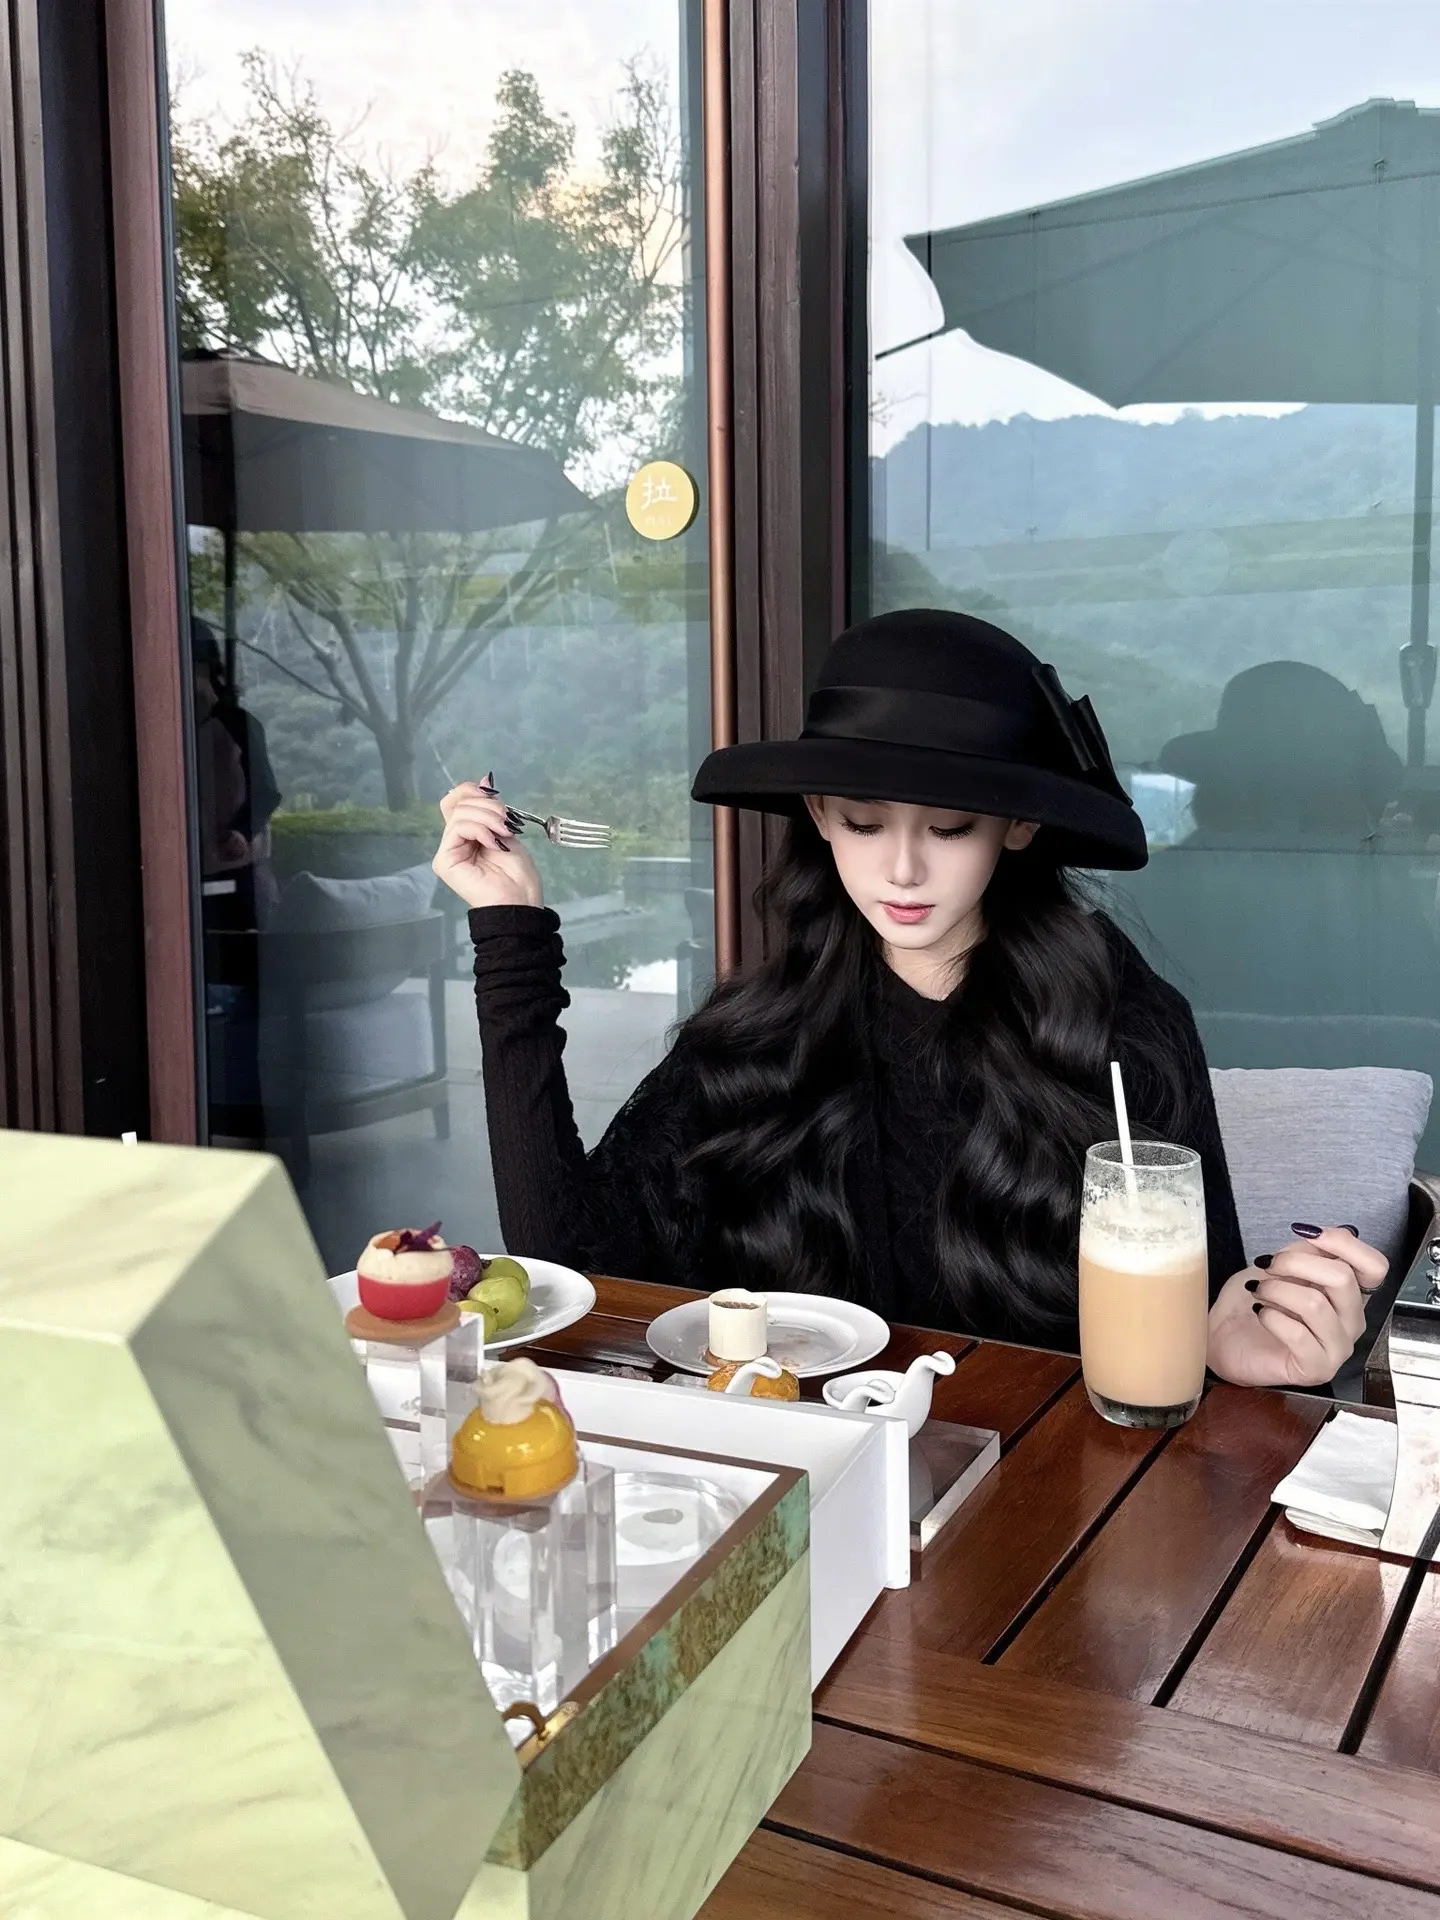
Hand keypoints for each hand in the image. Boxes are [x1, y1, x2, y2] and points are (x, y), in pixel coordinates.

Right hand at [432, 778, 543, 910]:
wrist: (520, 901)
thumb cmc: (517, 874)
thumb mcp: (507, 831)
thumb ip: (491, 809)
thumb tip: (484, 780)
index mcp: (468, 833)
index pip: (458, 799)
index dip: (474, 792)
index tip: (498, 798)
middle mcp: (454, 841)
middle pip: (458, 803)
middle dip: (487, 806)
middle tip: (507, 822)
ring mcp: (448, 850)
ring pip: (459, 813)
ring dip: (488, 818)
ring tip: (504, 834)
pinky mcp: (445, 860)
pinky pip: (458, 828)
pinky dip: (480, 829)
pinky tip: (494, 843)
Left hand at [1206, 1226, 1385, 1387]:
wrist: (1226, 1335)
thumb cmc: (1258, 1300)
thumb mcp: (1283, 1264)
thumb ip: (1309, 1249)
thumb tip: (1327, 1232)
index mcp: (1350, 1294)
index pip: (1375, 1266)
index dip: (1343, 1243)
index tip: (1307, 1232)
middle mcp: (1352, 1321)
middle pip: (1343, 1278)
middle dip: (1295, 1262)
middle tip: (1268, 1265)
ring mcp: (1338, 1348)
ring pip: (1316, 1304)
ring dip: (1277, 1290)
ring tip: (1259, 1291)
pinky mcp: (1317, 1370)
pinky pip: (1299, 1335)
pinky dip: (1272, 1317)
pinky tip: (1261, 1314)